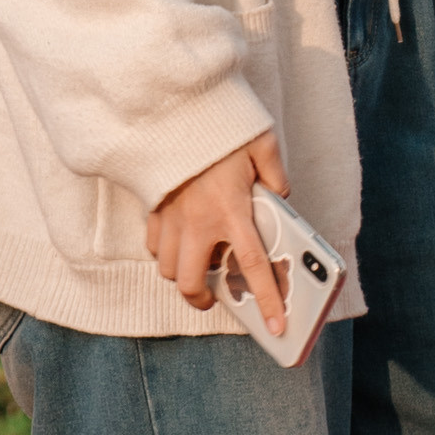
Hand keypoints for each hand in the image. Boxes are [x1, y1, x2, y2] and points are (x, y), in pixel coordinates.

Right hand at [145, 137, 291, 331]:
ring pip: (167, 268)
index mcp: (231, 210)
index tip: (276, 327)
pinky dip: (164, 251)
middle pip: (191, 282)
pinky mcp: (153, 206)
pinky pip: (152, 244)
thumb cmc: (220, 126)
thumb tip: (281, 195)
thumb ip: (276, 174)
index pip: (252, 268)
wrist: (174, 106)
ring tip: (197, 269)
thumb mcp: (261, 143)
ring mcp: (171, 216)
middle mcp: (198, 221)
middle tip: (214, 298)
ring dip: (182, 275)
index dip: (268, 302)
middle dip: (202, 300)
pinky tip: (178, 243)